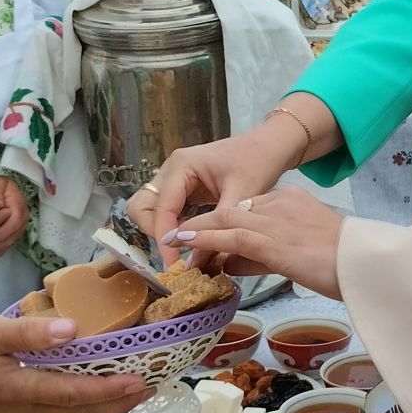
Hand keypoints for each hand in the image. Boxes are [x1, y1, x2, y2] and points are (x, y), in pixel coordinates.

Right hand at [0, 314, 149, 412]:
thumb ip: (28, 334)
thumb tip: (74, 331)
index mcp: (13, 390)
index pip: (72, 393)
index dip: (109, 391)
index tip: (140, 385)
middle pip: (75, 412)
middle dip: (114, 404)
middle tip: (149, 392)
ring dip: (97, 406)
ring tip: (129, 394)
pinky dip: (73, 404)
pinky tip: (88, 393)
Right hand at [136, 121, 304, 262]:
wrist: (269, 147)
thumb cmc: (257, 163)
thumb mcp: (241, 195)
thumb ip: (218, 226)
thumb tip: (198, 260)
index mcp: (181, 165)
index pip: (162, 208)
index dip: (165, 239)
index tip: (173, 266)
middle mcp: (170, 170)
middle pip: (142, 207)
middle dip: (154, 233)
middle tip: (176, 254)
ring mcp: (173, 178)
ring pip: (150, 210)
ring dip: (161, 231)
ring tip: (184, 251)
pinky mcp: (181, 188)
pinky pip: (165, 211)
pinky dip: (172, 227)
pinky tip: (192, 241)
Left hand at [162, 188, 344, 298]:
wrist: (364, 265)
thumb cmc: (343, 265)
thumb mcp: (300, 254)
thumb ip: (263, 255)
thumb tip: (231, 263)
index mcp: (291, 202)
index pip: (247, 209)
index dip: (221, 223)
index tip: (203, 235)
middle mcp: (280, 205)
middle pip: (230, 211)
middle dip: (201, 223)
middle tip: (177, 236)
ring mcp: (274, 220)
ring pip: (225, 220)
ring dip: (195, 231)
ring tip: (171, 240)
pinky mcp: (271, 240)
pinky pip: (230, 236)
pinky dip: (204, 239)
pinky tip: (184, 243)